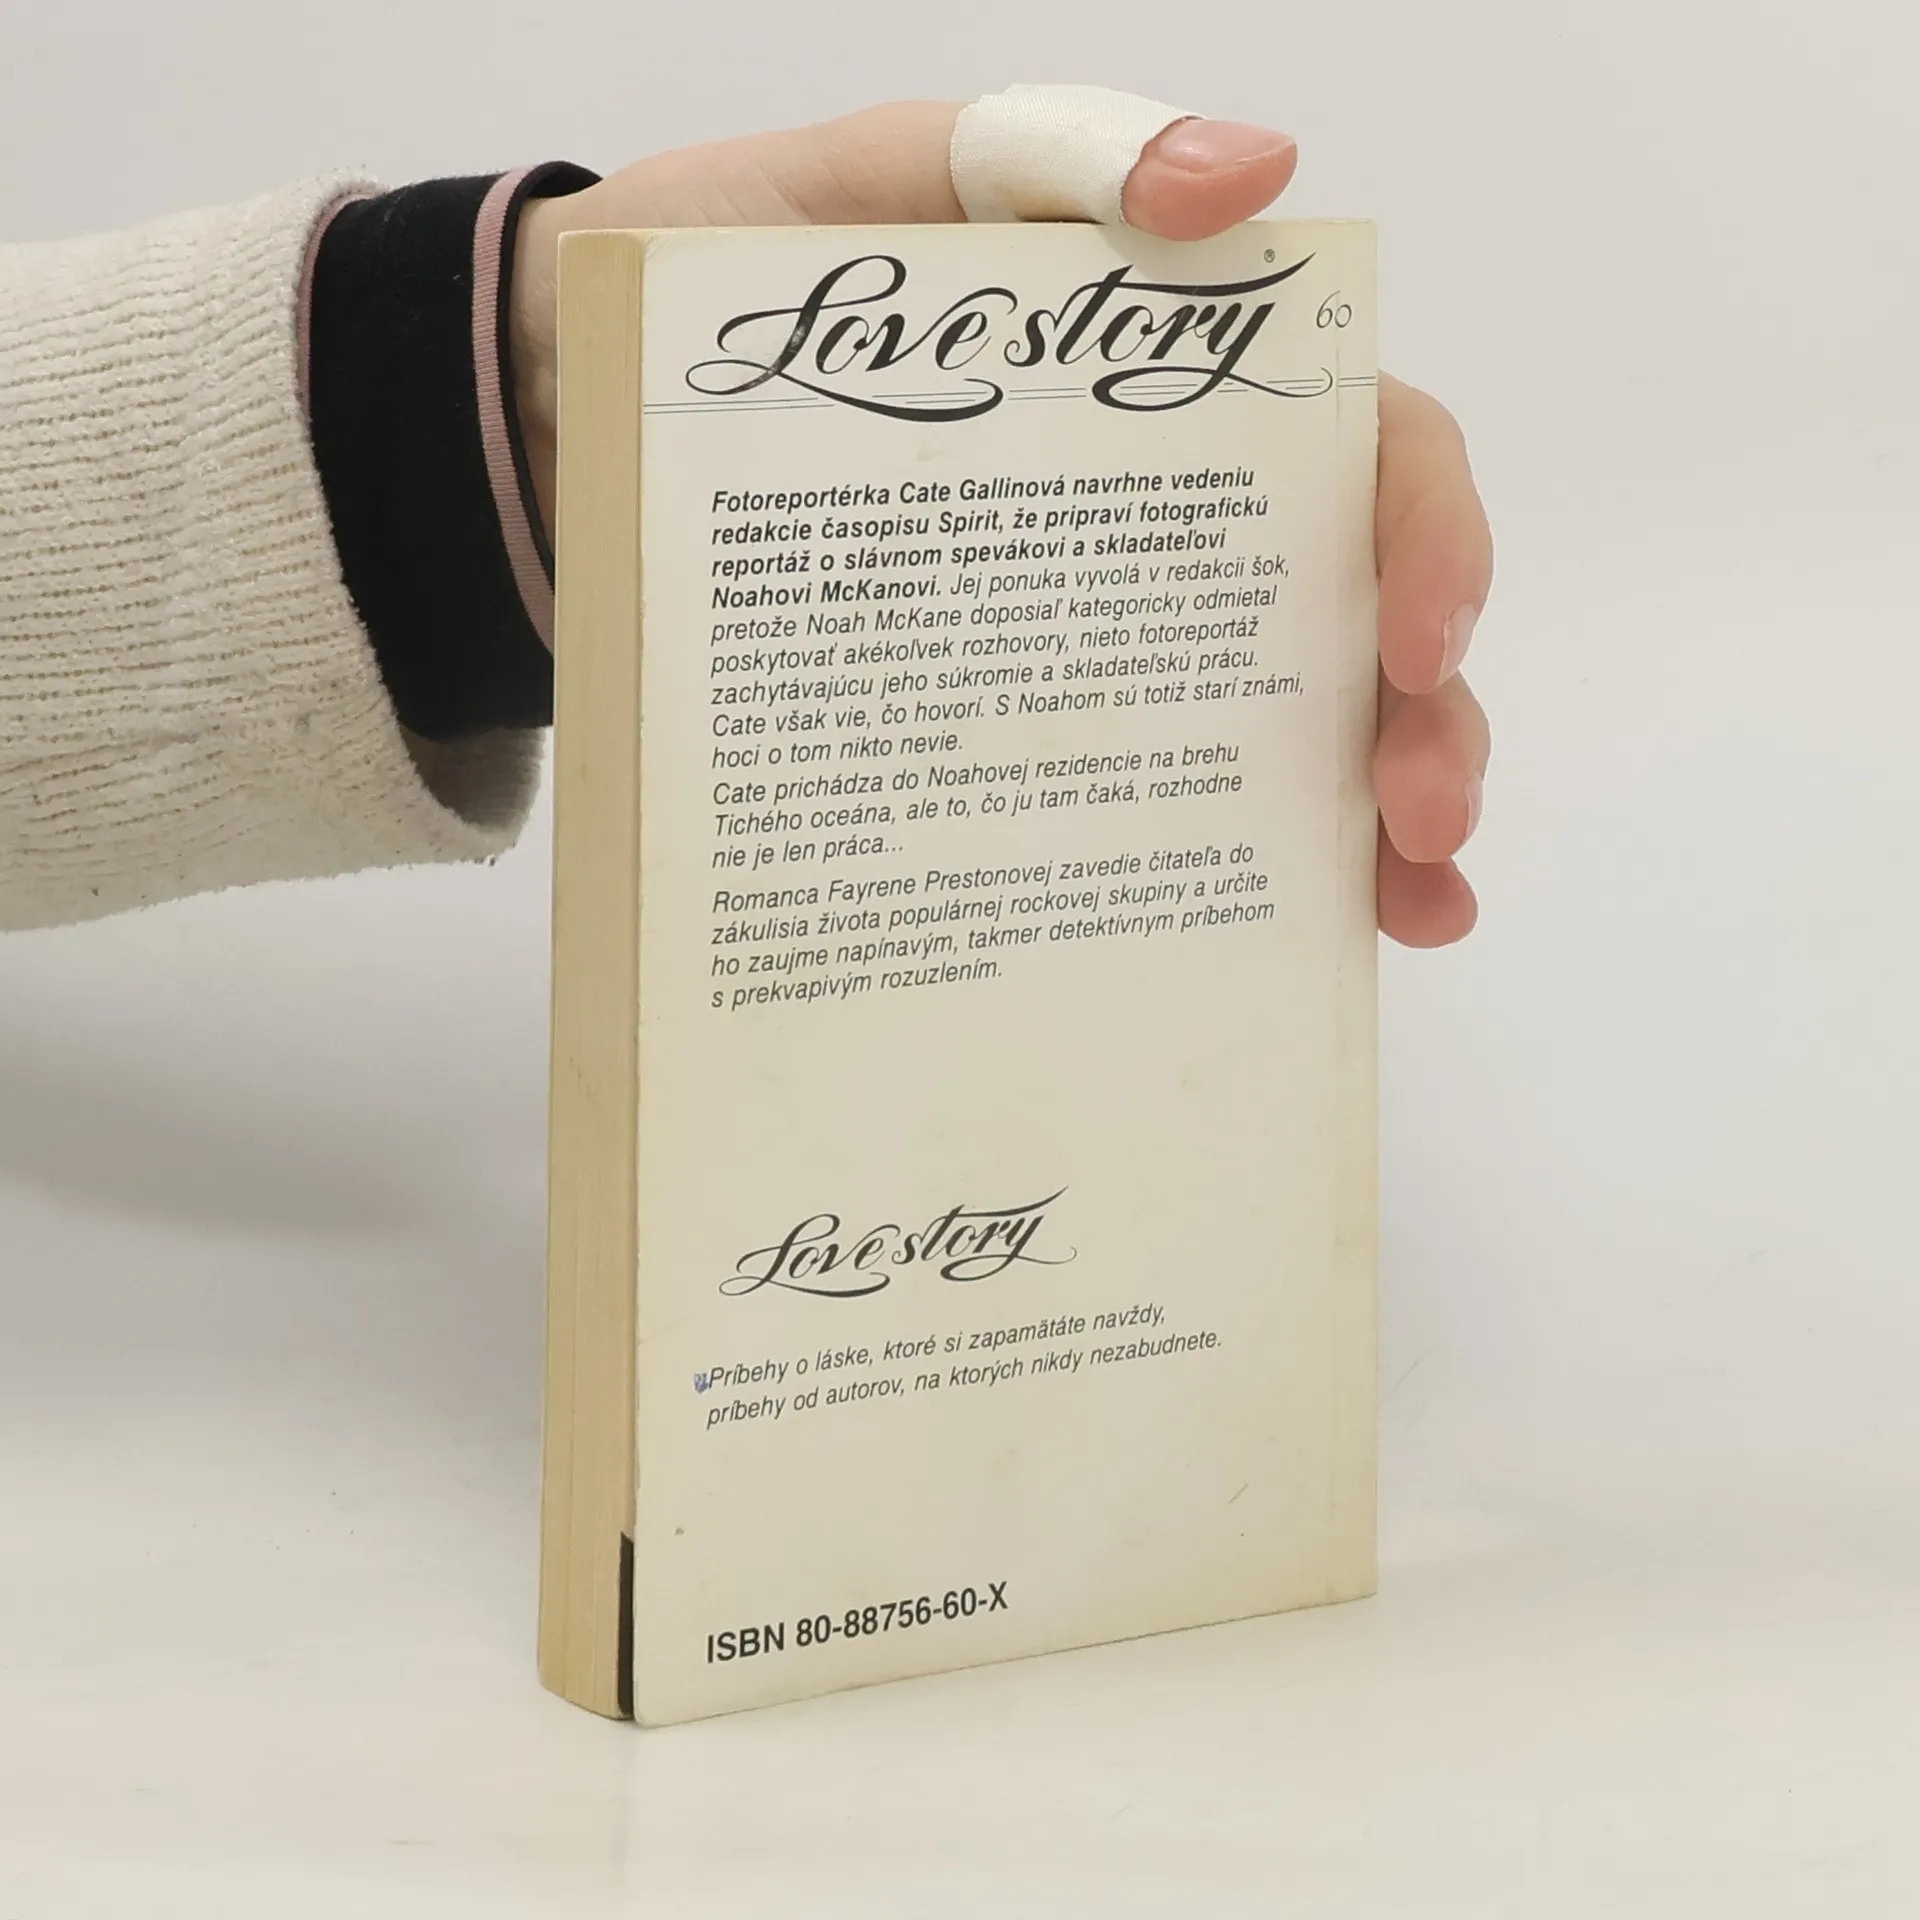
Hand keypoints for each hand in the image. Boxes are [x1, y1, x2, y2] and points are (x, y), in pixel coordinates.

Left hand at [511, 104, 1490, 946]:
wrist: (547, 437)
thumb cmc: (714, 303)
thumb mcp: (870, 197)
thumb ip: (1044, 162)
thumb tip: (1256, 177)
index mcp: (1155, 400)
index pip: (1354, 444)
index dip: (1425, 528)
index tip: (1419, 632)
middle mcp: (1150, 535)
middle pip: (1350, 615)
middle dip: (1426, 713)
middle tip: (1423, 813)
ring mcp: (1083, 655)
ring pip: (1281, 734)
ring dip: (1375, 820)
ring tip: (1406, 902)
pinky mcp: (999, 755)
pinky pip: (1136, 821)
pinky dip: (1239, 883)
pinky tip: (1313, 946)